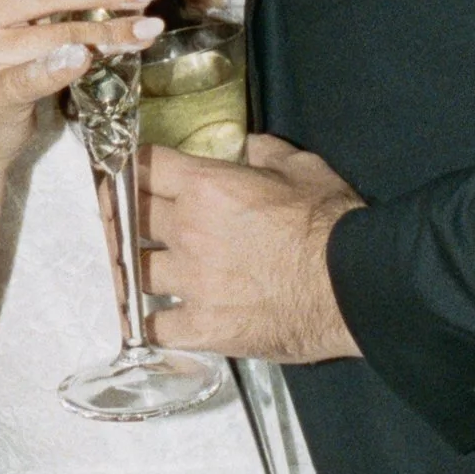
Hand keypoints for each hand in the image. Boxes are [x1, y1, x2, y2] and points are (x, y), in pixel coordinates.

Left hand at [140, 131, 363, 362]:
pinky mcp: (201, 327)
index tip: (125, 173)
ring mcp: (190, 282)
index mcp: (206, 186)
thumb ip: (268, 154)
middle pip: (130, 217)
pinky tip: (153, 320)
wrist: (352, 285)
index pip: (145, 167)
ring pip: (136, 271)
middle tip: (122, 220)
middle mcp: (187, 231)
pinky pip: (154, 326)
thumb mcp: (304, 169)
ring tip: (141, 269)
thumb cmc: (330, 222)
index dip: (130, 167)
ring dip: (137, 268)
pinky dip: (152, 323)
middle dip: (123, 216)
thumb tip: (250, 146)